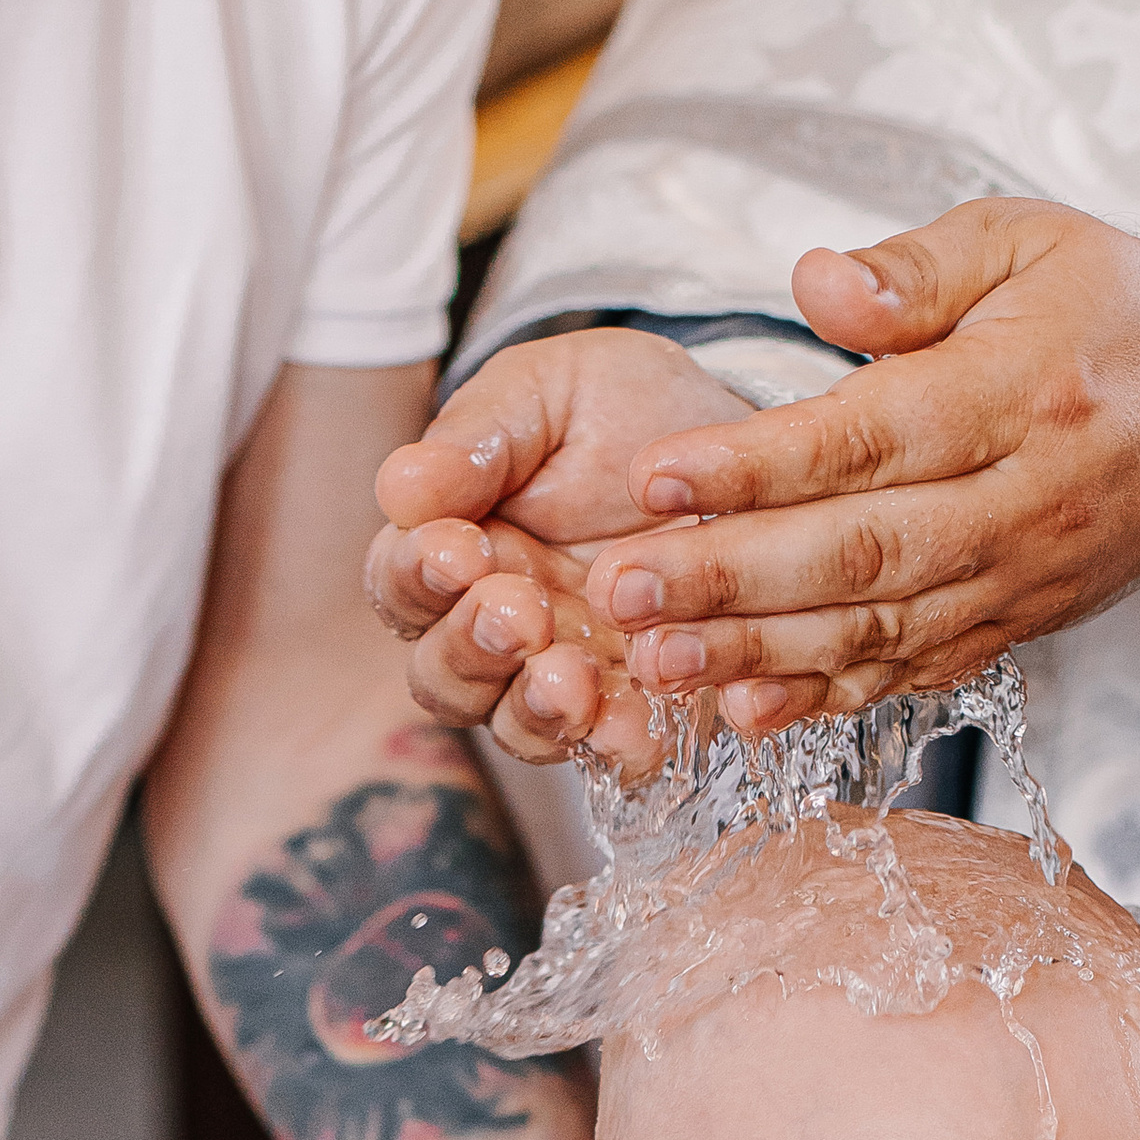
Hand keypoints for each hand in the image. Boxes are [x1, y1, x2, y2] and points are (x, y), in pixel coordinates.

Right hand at [363, 328, 740, 763]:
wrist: (738, 454)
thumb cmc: (624, 408)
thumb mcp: (551, 391)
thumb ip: (478, 436)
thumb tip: (402, 487)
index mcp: (454, 547)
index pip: (403, 581)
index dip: (420, 575)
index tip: (458, 549)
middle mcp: (493, 628)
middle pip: (442, 672)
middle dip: (473, 648)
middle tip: (519, 614)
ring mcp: (557, 675)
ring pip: (511, 722)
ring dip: (535, 709)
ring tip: (569, 684)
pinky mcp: (628, 706)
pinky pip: (605, 748)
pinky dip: (614, 745)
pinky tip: (635, 732)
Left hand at [570, 200, 1139, 728]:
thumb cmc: (1109, 308)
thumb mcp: (1027, 240)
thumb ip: (915, 269)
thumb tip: (812, 284)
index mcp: (1018, 391)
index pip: (869, 438)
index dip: (757, 466)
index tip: (654, 478)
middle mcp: (1020, 500)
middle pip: (861, 552)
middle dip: (732, 578)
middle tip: (624, 588)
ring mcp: (1018, 579)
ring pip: (878, 629)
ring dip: (759, 653)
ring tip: (654, 660)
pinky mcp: (1012, 628)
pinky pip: (911, 676)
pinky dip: (825, 700)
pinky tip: (742, 713)